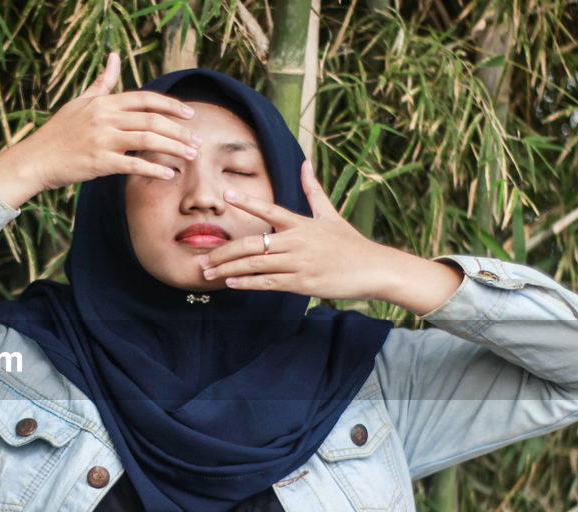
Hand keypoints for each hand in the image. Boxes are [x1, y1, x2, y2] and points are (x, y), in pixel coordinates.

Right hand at [0, 52, 201, 207]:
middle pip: (152, 120)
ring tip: (190, 157)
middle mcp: (105, 118)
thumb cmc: (59, 132)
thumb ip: (102, 82)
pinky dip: (153, 169)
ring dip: (173, 148)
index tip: (190, 114)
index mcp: (104, 103)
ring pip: (148, 140)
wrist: (35, 159)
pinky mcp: (99, 162)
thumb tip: (114, 57)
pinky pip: (133, 165)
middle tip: (197, 141)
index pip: (145, 99)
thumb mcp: (80, 102)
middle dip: (179, 131)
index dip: (171, 105)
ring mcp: (102, 140)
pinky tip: (168, 174)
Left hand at [199, 161, 461, 314]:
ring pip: (256, 265)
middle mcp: (297, 241)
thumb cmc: (350, 243)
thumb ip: (313, 190)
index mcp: (302, 224)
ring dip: (229, 269)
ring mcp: (298, 263)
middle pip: (252, 244)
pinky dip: (247, 283)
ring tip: (208, 272)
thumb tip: (305, 162)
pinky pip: (268, 282)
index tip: (226, 196)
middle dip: (224, 252)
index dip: (248, 203)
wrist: (373, 269)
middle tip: (203, 257)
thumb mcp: (331, 214)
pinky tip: (230, 283)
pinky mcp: (301, 283)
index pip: (270, 210)